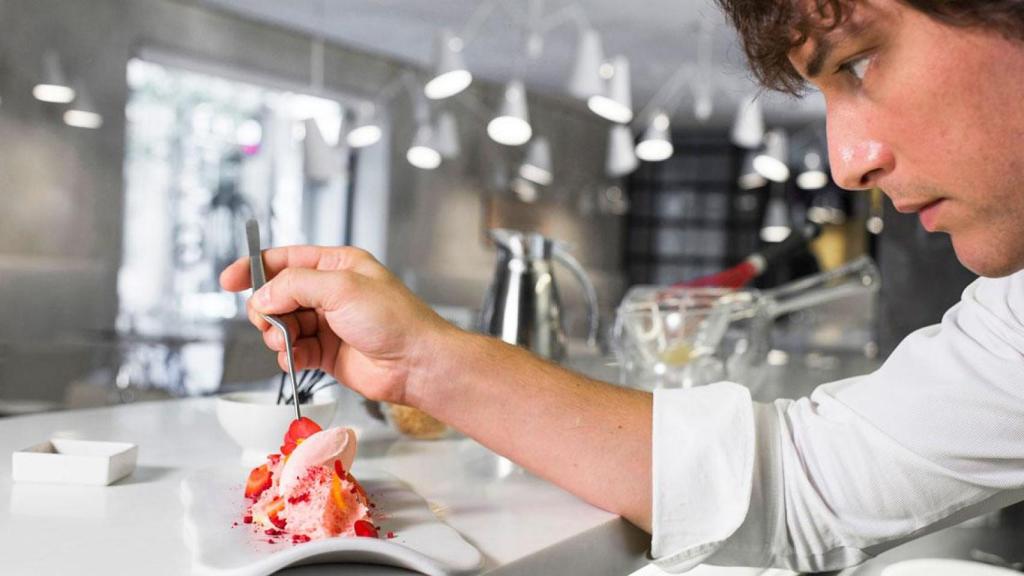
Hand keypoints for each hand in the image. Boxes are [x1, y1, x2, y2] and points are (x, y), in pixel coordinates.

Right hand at [219, 246, 455, 404]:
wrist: (416, 364)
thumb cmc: (394, 320)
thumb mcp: (341, 288)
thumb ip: (295, 286)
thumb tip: (263, 298)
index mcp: (337, 265)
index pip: (286, 260)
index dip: (255, 267)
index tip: (229, 280)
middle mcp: (331, 292)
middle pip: (278, 295)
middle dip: (268, 309)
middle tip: (270, 321)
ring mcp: (328, 323)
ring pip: (281, 325)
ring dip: (277, 335)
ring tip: (288, 343)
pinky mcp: (326, 352)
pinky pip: (292, 351)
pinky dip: (288, 356)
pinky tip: (297, 360)